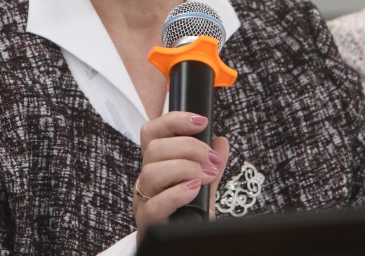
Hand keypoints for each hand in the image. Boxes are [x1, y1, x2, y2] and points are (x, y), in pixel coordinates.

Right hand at [134, 111, 229, 241]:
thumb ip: (212, 165)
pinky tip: (194, 190)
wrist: (185, 244)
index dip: (174, 120)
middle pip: (154, 149)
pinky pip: (155, 205)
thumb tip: (221, 141)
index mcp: (156, 164)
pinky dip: (177, 194)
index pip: (152, 132)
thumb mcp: (204, 186)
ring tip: (207, 176)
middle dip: (189, 147)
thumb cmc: (190, 214)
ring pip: (151, 173)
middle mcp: (146, 180)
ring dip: (185, 168)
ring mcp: (144, 202)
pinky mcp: (148, 224)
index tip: (202, 121)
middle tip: (211, 159)